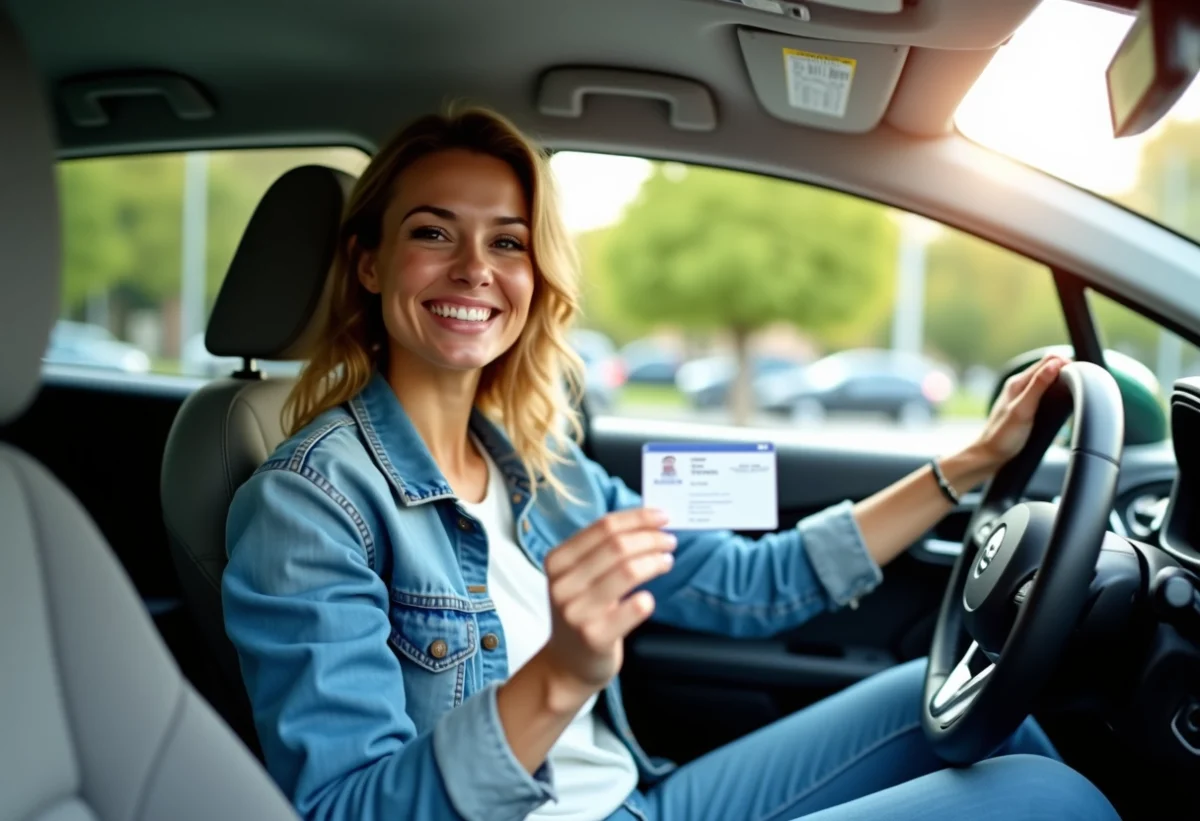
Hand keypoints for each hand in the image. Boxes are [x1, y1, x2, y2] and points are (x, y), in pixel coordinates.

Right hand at [538, 508, 676, 699]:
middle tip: (669, 541)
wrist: (566, 664)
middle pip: (618, 546)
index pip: (603, 527)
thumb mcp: (578, 577)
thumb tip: (648, 521)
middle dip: (651, 538)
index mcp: (557, 561)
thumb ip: (602, 550)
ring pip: (627, 571)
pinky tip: (649, 598)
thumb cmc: (581, 612)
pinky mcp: (594, 636)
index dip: (638, 518)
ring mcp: (576, 611)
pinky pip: (633, 608)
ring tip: (667, 561)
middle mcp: (562, 584)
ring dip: (655, 561)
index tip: (662, 517)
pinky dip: (647, 599)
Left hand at [973, 352, 1068, 469]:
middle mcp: (1019, 385)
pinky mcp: (1025, 406)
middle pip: (1049, 367)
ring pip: (1047, 380)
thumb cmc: (1003, 436)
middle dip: (1066, 371)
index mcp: (1018, 382)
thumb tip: (1056, 363)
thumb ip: (1038, 386)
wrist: (989, 456)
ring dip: (1061, 382)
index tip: (1079, 377)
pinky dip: (1055, 393)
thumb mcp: (1023, 410)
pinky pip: (1044, 392)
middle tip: (1081, 385)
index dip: (1066, 364)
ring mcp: (1021, 396)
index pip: (1049, 360)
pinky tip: (1061, 403)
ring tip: (1073, 392)